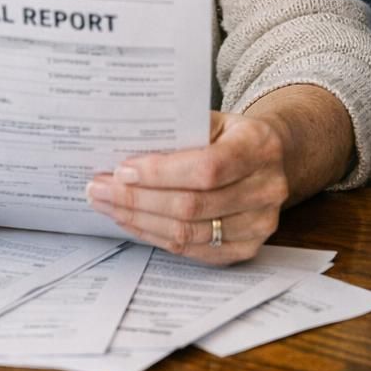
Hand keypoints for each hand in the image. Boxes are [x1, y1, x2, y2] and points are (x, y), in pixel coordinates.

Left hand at [84, 111, 289, 264]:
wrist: (272, 159)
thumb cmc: (233, 136)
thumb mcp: (215, 120)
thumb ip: (179, 132)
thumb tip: (124, 149)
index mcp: (259, 147)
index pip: (206, 168)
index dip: (160, 173)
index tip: (121, 170)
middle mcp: (266, 189)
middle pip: (192, 205)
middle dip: (137, 198)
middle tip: (99, 188)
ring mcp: (259, 224)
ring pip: (187, 232)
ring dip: (139, 220)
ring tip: (108, 204)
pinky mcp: (246, 249)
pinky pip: (191, 250)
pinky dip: (155, 235)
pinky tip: (132, 221)